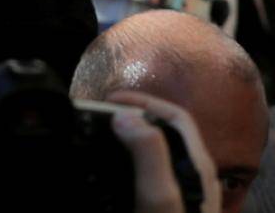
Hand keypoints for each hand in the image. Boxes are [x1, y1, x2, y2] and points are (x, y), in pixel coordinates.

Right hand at [108, 92, 222, 212]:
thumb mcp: (159, 195)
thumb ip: (149, 155)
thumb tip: (126, 116)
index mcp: (197, 164)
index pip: (176, 116)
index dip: (144, 102)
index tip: (112, 99)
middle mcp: (195, 174)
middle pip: (169, 130)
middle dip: (136, 115)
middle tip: (105, 114)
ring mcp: (187, 189)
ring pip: (162, 150)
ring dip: (135, 135)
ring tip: (108, 133)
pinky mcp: (175, 202)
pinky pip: (154, 168)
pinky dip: (134, 158)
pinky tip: (118, 166)